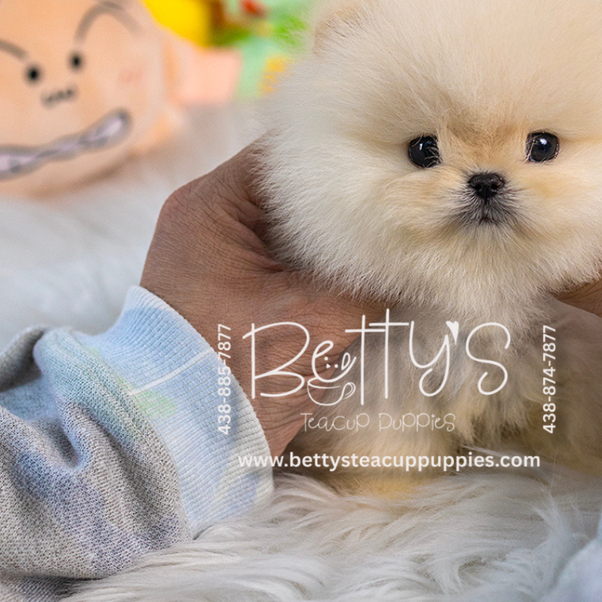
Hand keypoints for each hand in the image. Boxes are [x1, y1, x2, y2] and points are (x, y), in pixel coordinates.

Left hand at [140, 144, 386, 453]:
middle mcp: (210, 218)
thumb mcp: (314, 321)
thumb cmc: (232, 376)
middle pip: (297, 186)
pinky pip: (288, 258)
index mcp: (212, 206)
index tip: (401, 161)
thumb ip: (373, 280)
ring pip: (297, 224)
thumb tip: (427, 255)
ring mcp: (219, 254)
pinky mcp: (232, 287)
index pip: (291, 152)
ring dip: (342, 233)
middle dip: (352, 196)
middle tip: (411, 196)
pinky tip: (373, 269)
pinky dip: (326, 263)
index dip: (347, 153)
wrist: (174, 450)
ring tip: (401, 229)